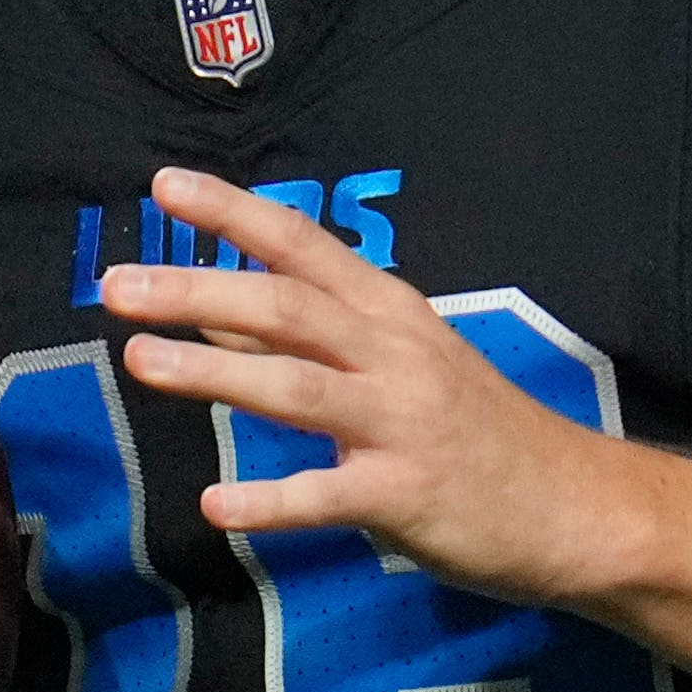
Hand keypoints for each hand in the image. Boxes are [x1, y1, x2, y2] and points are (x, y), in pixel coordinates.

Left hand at [100, 170, 652, 609]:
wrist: (574, 506)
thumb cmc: (476, 433)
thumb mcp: (398, 364)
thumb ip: (306, 339)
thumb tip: (209, 308)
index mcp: (391, 313)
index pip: (302, 246)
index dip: (232, 213)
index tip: (163, 186)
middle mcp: (396, 355)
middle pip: (286, 308)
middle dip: (197, 290)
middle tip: (117, 287)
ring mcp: (402, 423)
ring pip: (298, 388)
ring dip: (216, 373)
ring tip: (141, 363)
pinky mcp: (407, 494)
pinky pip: (328, 496)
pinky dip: (271, 502)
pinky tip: (216, 506)